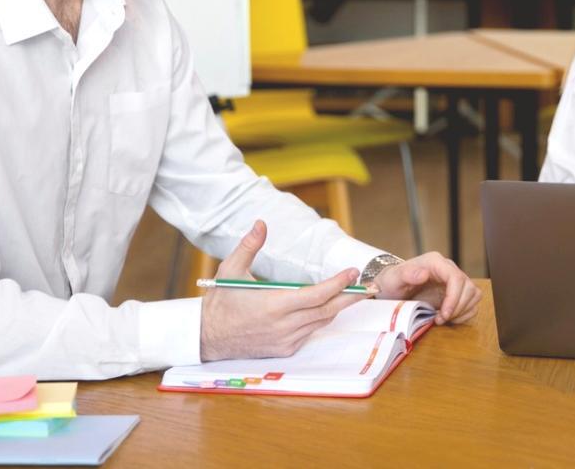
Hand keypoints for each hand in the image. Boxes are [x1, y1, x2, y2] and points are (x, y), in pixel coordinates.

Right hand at [199, 220, 369, 360]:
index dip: (338, 283)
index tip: (353, 272)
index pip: (317, 295)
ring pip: (321, 322)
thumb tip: (261, 223)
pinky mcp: (284, 349)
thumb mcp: (230, 270)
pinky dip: (320, 319)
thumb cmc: (221, 301)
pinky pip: (310, 333)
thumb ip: (249, 246)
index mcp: (274, 305)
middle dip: (350, 297)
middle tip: (367, 286)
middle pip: (327, 310)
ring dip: (337, 307)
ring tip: (351, 293)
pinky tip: (325, 308)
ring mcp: (285, 340)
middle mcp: (283, 326)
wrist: (207, 337)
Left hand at [368, 252, 481, 324]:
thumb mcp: (393, 279)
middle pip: (468, 287)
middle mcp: (448, 269)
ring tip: (443, 319)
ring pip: (473, 294)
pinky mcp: (456, 293)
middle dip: (457, 307)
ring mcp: (453, 281)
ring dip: (462, 310)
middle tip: (440, 319)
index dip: (454, 298)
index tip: (444, 314)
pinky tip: (449, 318)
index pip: (456, 277)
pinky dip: (464, 314)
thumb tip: (424, 274)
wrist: (391, 289)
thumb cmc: (391, 283)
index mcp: (435, 262)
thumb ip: (406, 274)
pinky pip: (471, 303)